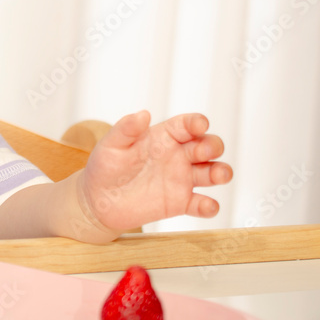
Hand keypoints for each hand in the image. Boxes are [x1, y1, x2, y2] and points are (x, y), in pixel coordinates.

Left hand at [78, 111, 232, 233]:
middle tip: (203, 152)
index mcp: (163, 137)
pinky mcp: (180, 203)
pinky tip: (206, 205)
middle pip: (208, 146)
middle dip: (213, 146)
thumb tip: (143, 114)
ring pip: (213, 172)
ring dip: (221, 172)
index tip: (200, 125)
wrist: (98, 200)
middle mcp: (178, 156)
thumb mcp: (111, 145)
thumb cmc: (104, 167)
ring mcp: (181, 179)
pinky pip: (202, 204)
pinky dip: (209, 206)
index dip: (197, 122)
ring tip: (217, 175)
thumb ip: (126, 129)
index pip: (186, 125)